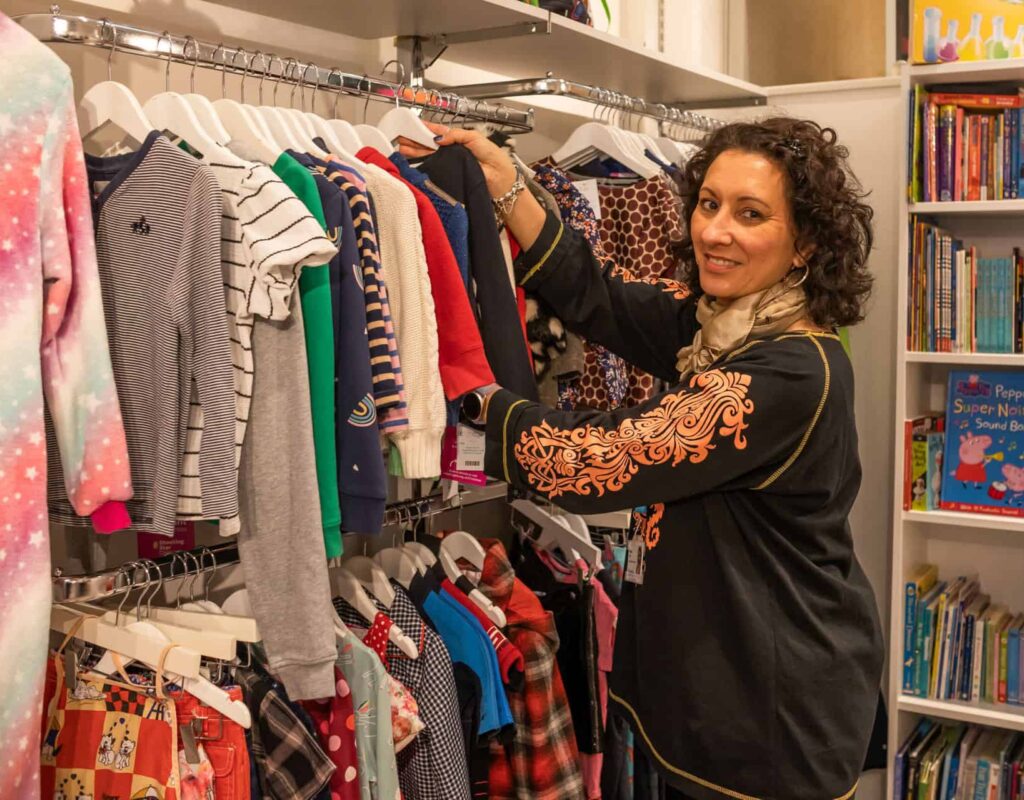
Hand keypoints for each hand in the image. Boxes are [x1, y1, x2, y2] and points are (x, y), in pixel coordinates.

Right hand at [399, 121, 517, 198]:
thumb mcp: (475, 138)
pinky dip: (422, 165)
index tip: (412, 125)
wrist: (501, 180)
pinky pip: (433, 169)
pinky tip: (411, 161)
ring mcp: (449, 165)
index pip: (439, 133)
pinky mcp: (449, 177)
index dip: (426, 129)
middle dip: (415, 140)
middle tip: (401, 137)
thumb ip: (457, 135)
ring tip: (401, 148)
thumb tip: (439, 138)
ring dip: (414, 151)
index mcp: (458, 141)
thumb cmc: (494, 158)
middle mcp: (452, 153)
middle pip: (429, 145)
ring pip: (428, 156)